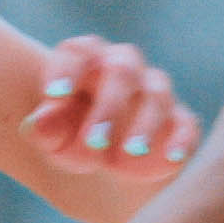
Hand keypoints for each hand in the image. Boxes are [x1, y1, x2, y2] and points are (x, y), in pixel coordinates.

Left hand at [22, 35, 199, 222]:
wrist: (108, 171)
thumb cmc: (73, 140)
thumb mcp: (53, 139)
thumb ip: (45, 129)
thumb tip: (38, 124)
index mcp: (87, 63)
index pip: (79, 51)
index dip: (68, 69)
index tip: (54, 95)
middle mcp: (124, 70)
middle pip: (122, 71)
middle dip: (109, 106)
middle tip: (95, 141)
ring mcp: (154, 94)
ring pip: (156, 95)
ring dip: (143, 125)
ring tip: (128, 155)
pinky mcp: (179, 122)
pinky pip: (186, 124)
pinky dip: (181, 139)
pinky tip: (171, 158)